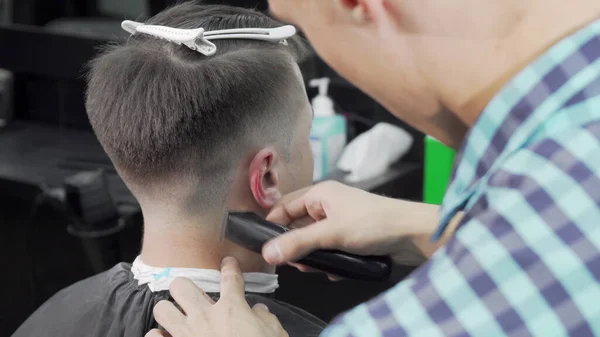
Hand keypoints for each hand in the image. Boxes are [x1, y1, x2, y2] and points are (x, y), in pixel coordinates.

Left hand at [145, 257, 287, 336]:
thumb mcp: (275, 335)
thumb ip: (267, 319)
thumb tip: (260, 311)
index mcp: (232, 309)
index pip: (230, 278)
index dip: (230, 267)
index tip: (228, 263)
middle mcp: (205, 317)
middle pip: (181, 285)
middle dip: (185, 288)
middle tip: (192, 297)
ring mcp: (187, 335)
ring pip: (161, 308)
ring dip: (168, 311)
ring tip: (176, 317)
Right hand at [263, 181, 434, 265]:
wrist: (413, 235)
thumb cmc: (374, 224)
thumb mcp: (331, 234)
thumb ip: (298, 244)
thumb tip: (267, 253)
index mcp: (321, 194)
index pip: (284, 207)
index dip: (273, 226)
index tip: (267, 247)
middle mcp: (329, 204)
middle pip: (298, 226)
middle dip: (297, 247)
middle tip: (298, 263)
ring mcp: (341, 220)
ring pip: (315, 240)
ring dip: (316, 256)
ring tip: (322, 267)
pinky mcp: (352, 236)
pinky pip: (331, 248)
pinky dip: (331, 260)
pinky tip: (338, 270)